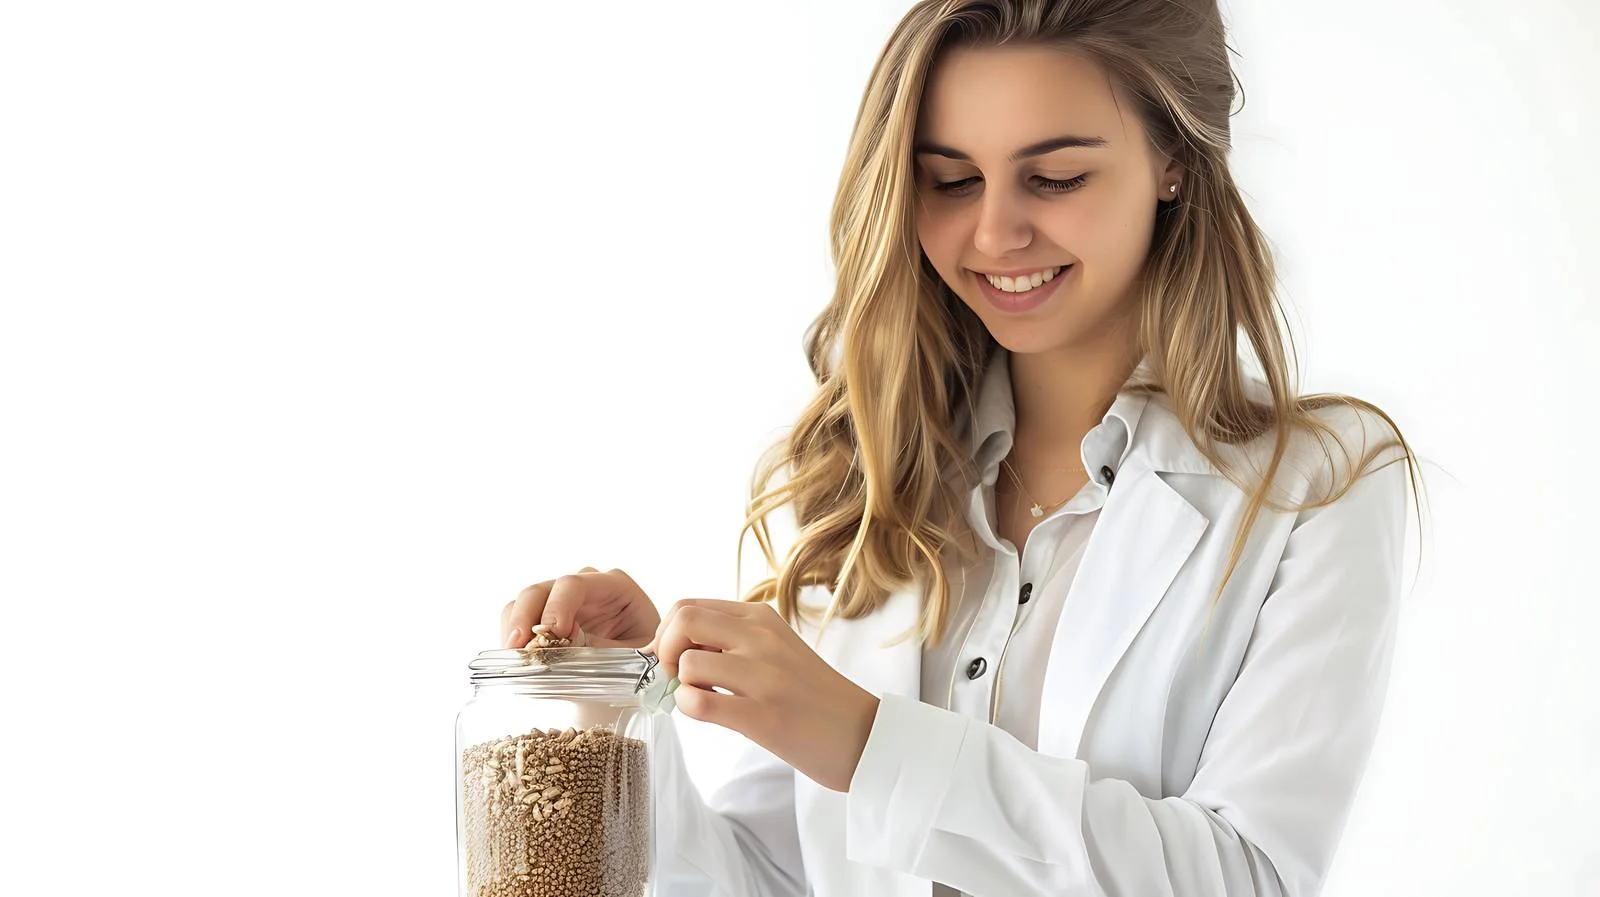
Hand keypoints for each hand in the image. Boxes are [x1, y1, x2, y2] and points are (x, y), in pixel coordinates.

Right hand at [500, 567, 661, 649]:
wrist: (642, 669)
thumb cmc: (645, 656)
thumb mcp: (634, 656)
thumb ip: (603, 651)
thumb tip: (566, 650)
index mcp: (613, 586)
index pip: (575, 585)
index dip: (558, 607)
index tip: (552, 634)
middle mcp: (583, 586)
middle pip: (541, 590)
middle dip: (525, 618)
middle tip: (518, 648)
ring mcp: (560, 600)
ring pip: (523, 603)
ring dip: (513, 630)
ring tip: (515, 660)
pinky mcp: (544, 618)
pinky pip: (517, 619)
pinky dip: (512, 639)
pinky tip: (518, 661)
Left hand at [642, 599, 881, 792]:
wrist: (862, 735)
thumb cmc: (813, 696)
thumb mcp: (776, 649)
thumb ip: (732, 640)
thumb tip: (676, 647)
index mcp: (762, 618)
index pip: (688, 606)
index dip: (665, 633)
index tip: (670, 659)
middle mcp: (762, 638)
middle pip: (682, 620)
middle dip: (665, 651)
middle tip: (679, 678)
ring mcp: (764, 676)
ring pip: (688, 662)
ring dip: (681, 685)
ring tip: (703, 699)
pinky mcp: (764, 716)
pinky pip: (699, 702)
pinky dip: (689, 708)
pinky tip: (707, 714)